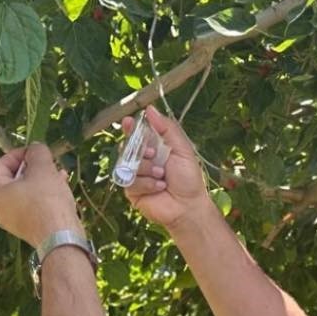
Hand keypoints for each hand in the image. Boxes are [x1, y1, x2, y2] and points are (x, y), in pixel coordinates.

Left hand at [0, 144, 81, 247]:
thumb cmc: (47, 200)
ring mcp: (13, 222)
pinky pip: (32, 206)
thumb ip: (37, 153)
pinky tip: (61, 191)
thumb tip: (35, 147)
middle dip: (32, 168)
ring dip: (41, 181)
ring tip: (59, 175)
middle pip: (12, 180)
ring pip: (25, 194)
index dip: (17, 154)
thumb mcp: (43, 169)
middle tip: (48, 163)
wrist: (61, 237)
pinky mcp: (28, 229)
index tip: (36, 151)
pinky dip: (43, 197)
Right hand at [121, 106, 210, 231]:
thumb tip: (150, 109)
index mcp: (155, 148)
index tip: (127, 122)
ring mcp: (136, 175)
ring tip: (162, 176)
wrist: (189, 206)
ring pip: (127, 164)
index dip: (130, 127)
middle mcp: (143, 160)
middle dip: (141, 150)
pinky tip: (159, 187)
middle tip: (153, 153)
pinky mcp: (132, 191)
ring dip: (146, 168)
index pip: (137, 134)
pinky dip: (146, 183)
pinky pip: (129, 181)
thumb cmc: (189, 179)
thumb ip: (167, 129)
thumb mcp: (182, 149)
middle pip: (128, 147)